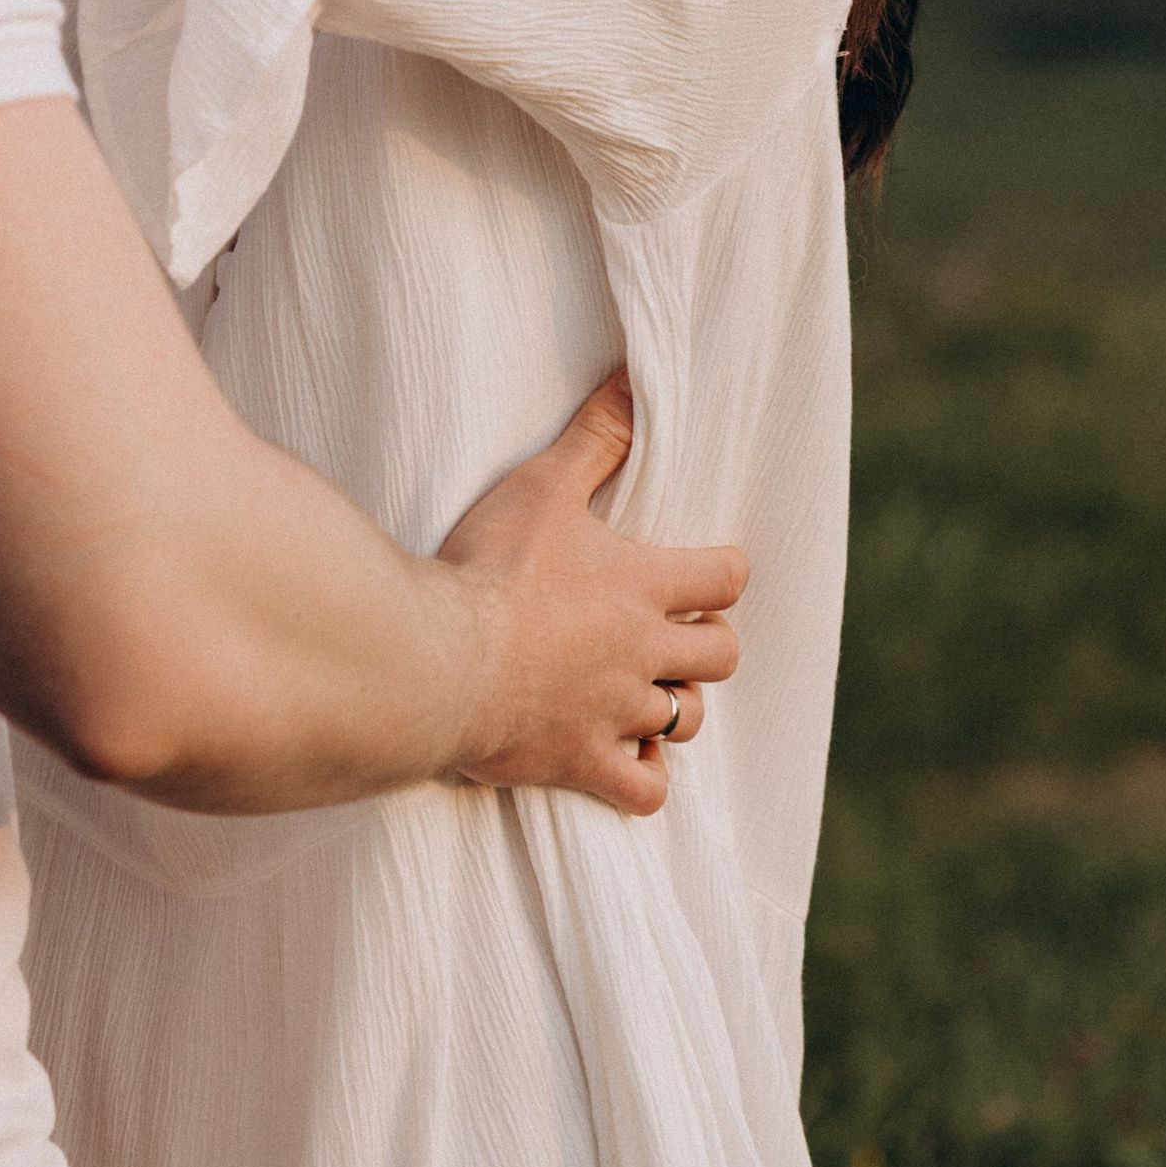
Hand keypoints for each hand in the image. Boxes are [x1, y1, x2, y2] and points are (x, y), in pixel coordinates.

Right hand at [439, 377, 743, 816]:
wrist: (438, 658)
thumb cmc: (489, 567)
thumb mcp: (542, 486)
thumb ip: (596, 437)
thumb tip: (634, 377)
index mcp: (643, 586)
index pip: (727, 577)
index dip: (722, 572)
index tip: (703, 570)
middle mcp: (644, 653)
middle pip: (720, 654)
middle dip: (705, 640)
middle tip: (669, 629)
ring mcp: (617, 713)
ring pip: (686, 719)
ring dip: (674, 703)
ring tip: (644, 687)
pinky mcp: (582, 761)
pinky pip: (644, 789)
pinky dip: (644, 775)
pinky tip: (625, 755)